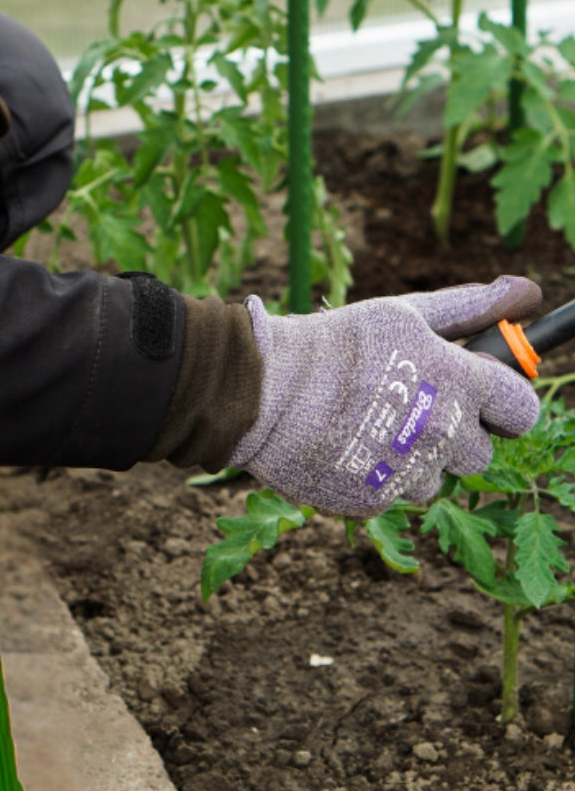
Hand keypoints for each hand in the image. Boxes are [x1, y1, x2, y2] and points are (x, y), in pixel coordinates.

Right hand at [228, 276, 542, 517]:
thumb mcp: (401, 314)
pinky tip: (346, 448)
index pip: (522, 411)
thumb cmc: (332, 345)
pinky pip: (393, 494)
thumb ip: (468, 308)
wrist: (261, 391)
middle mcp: (443, 434)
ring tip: (369, 428)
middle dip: (455, 434)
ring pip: (436, 479)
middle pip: (481, 452)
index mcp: (461, 384)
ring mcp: (408, 473)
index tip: (477, 398)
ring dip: (415, 460)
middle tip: (409, 409)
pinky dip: (376, 476)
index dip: (501, 404)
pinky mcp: (374, 501)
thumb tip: (528, 289)